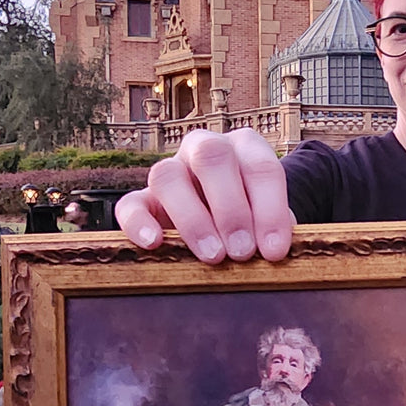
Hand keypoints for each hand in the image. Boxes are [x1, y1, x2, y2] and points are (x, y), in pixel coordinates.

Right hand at [116, 129, 292, 262]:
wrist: (229, 228)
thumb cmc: (257, 224)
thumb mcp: (271, 223)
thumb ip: (273, 232)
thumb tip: (274, 254)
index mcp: (245, 148)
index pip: (259, 167)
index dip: (270, 209)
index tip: (275, 250)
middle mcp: (204, 150)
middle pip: (211, 158)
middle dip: (230, 209)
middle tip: (243, 252)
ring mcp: (170, 171)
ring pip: (167, 176)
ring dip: (192, 219)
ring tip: (213, 256)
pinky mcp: (142, 200)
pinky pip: (130, 204)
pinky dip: (138, 224)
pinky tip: (154, 244)